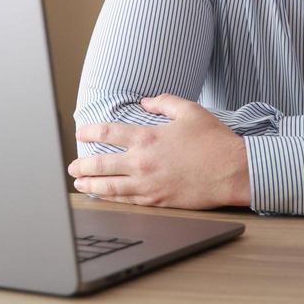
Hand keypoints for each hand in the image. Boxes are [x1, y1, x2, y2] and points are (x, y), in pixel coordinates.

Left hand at [69, 94, 249, 209]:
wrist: (233, 172)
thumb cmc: (214, 141)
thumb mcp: (190, 111)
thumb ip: (164, 102)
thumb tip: (145, 102)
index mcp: (148, 137)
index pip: (109, 132)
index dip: (90, 131)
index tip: (80, 133)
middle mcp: (143, 162)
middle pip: (102, 164)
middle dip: (83, 166)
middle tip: (71, 167)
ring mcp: (148, 184)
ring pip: (110, 186)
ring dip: (91, 185)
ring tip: (78, 184)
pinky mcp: (158, 201)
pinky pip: (128, 200)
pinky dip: (112, 199)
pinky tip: (104, 197)